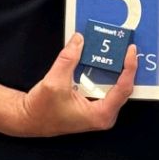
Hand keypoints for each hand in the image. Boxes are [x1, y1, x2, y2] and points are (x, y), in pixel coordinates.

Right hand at [11, 34, 138, 136]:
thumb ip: (68, 60)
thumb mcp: (54, 82)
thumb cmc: (41, 110)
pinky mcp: (93, 105)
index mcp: (100, 115)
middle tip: (126, 47)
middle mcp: (104, 115)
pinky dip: (104, 73)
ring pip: (114, 87)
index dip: (129, 68)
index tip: (130, 51)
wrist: (28, 119)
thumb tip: (79, 40)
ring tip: (119, 50)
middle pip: (123, 88)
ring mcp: (99, 111)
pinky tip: (104, 60)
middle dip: (125, 67)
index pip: (123, 89)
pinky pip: (104, 87)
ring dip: (116, 69)